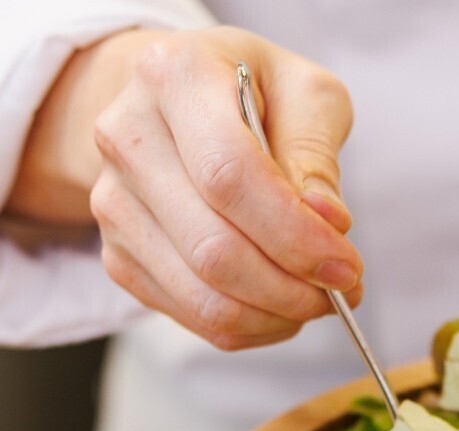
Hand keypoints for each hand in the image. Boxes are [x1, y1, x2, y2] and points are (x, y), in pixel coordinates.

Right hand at [9, 27, 360, 349]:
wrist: (179, 101)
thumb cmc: (254, 93)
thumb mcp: (305, 93)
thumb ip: (316, 154)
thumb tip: (326, 223)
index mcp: (174, 77)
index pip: (229, 176)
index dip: (293, 234)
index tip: (346, 265)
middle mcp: (127, 137)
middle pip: (214, 249)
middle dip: (293, 287)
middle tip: (345, 290)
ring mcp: (113, 201)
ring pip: (202, 296)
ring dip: (276, 314)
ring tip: (318, 298)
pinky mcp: (118, 253)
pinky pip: (192, 316)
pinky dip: (251, 326)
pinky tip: (281, 303)